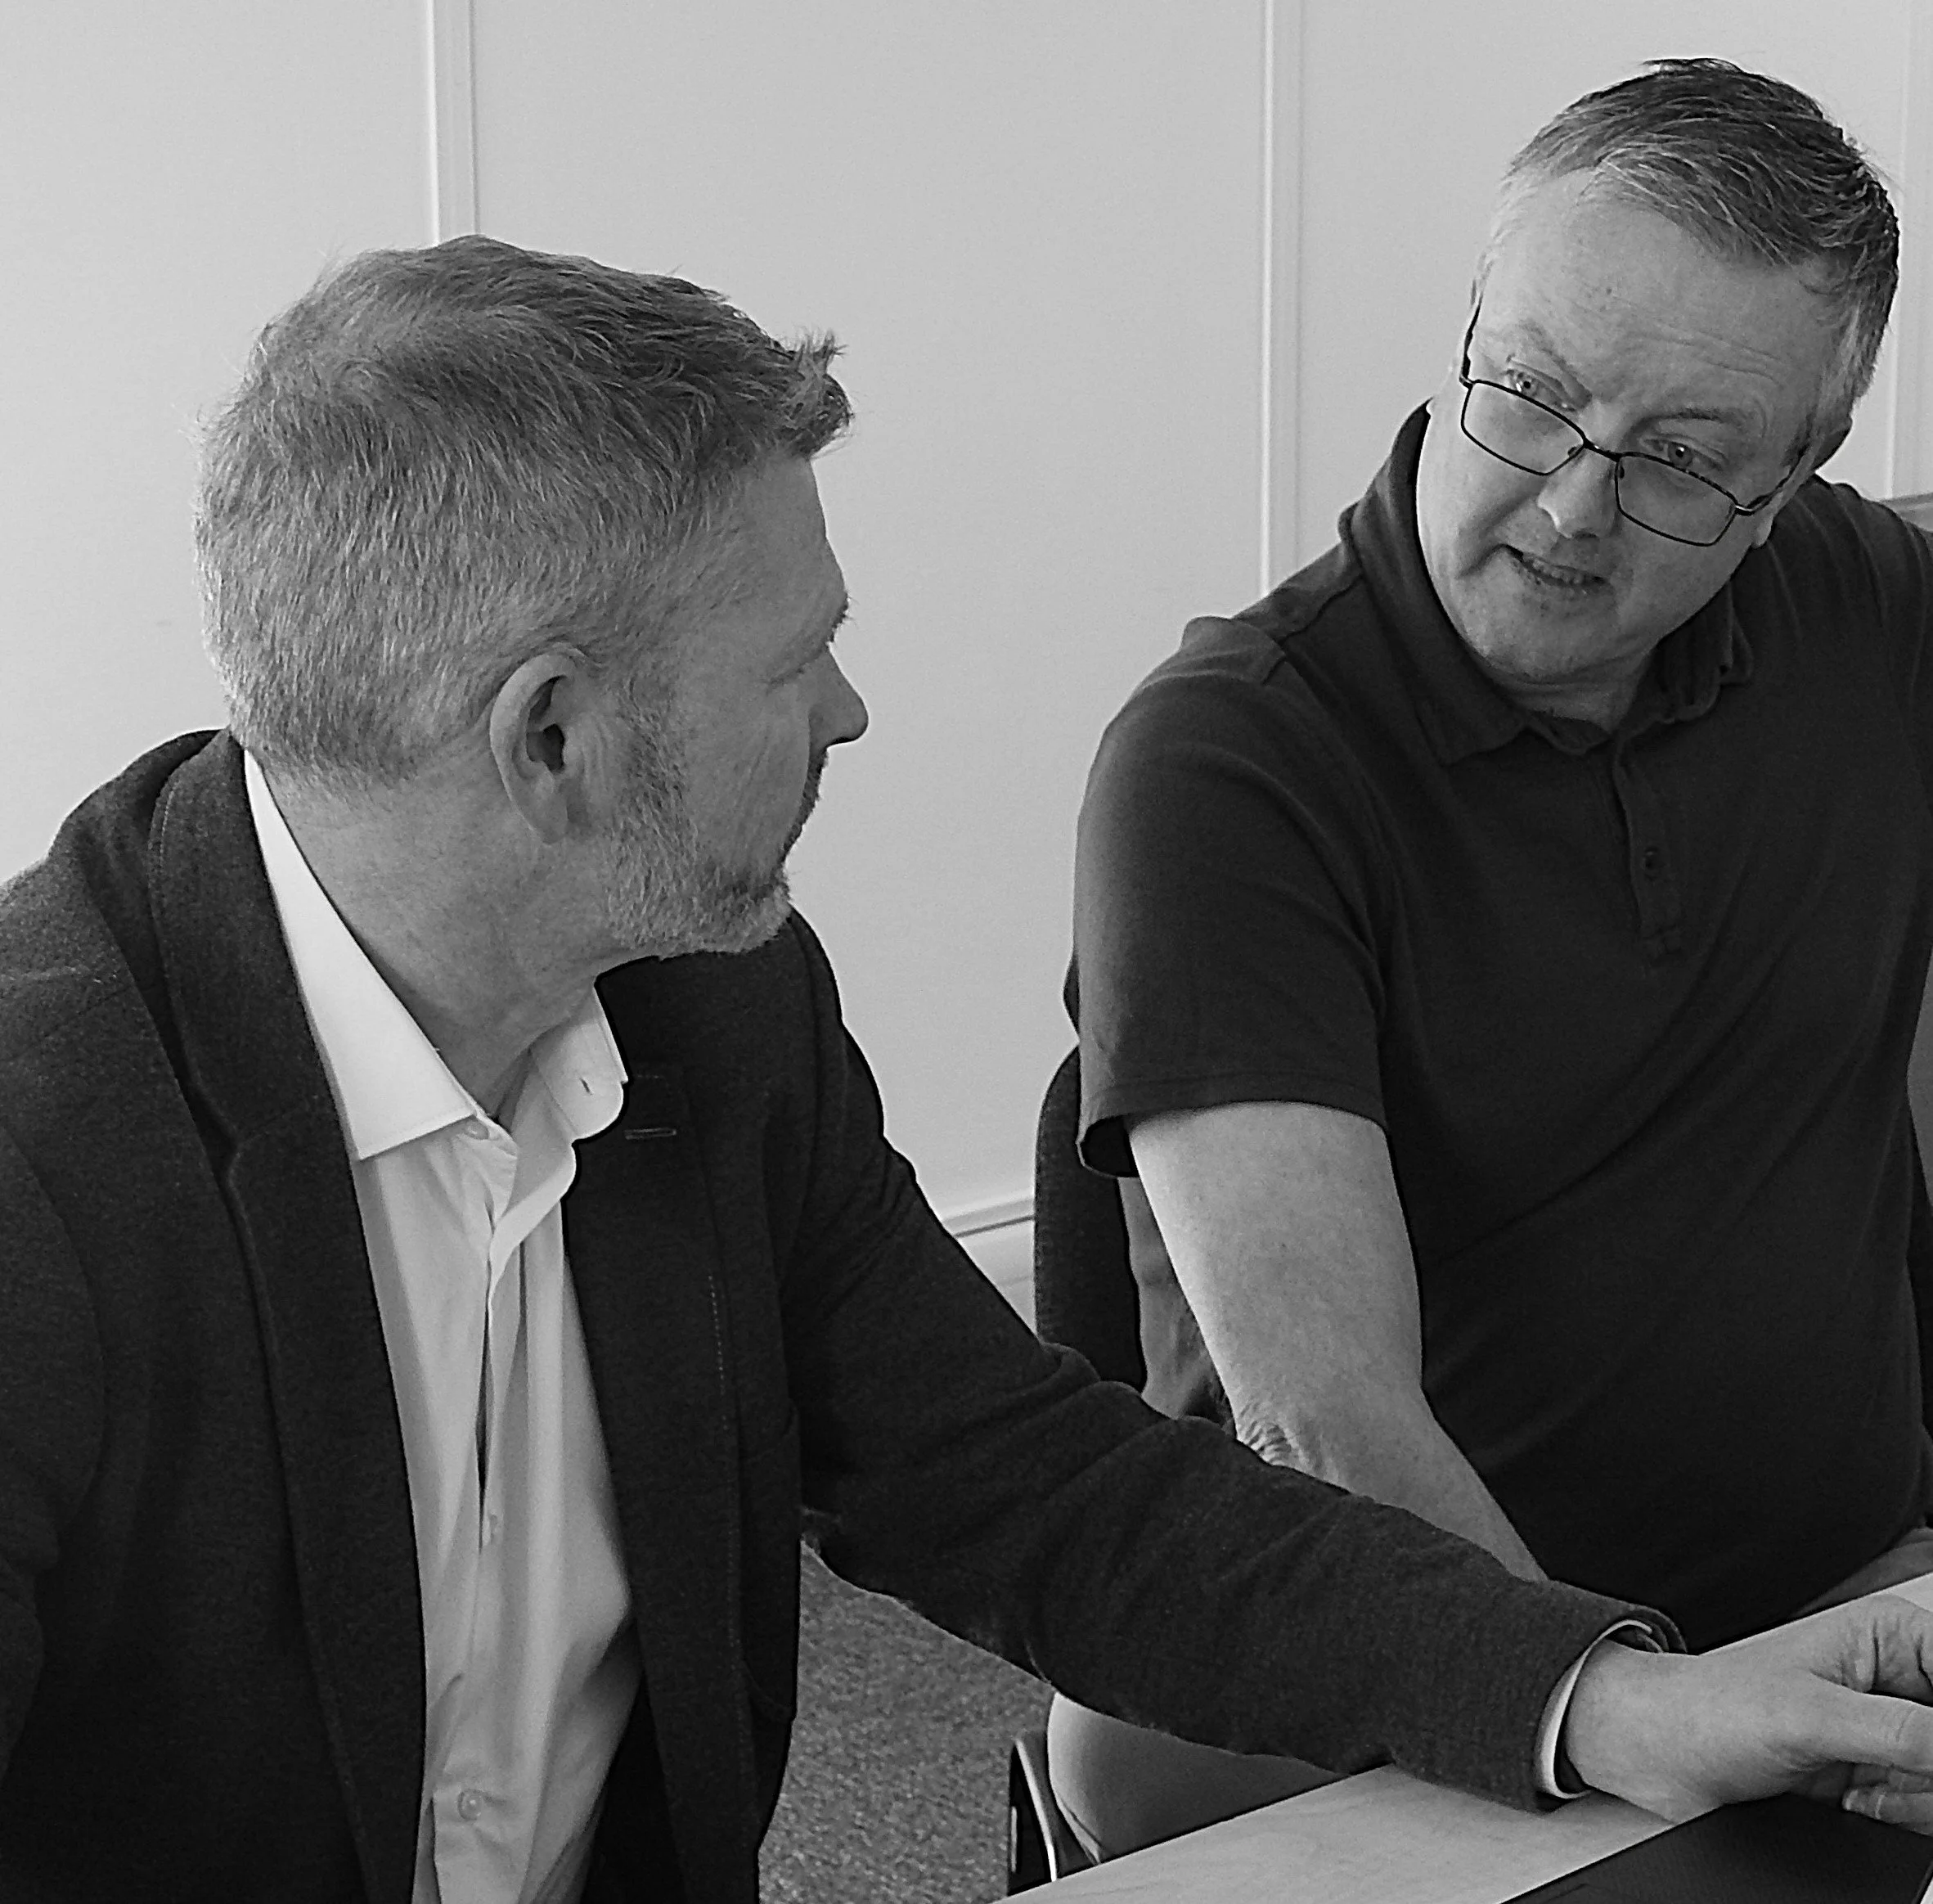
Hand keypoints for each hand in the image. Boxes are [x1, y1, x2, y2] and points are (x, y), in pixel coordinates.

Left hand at [1563, 1595, 1932, 1830]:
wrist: (1666, 1751)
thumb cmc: (1713, 1708)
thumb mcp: (1814, 1718)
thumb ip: (1906, 1734)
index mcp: (1889, 1635)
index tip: (1922, 1750)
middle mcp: (1898, 1678)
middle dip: (1929, 1770)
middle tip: (1883, 1773)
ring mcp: (1891, 1729)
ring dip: (1915, 1799)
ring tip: (1856, 1785)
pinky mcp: (1882, 1771)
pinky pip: (1928, 1807)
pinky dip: (1901, 1815)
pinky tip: (1854, 1800)